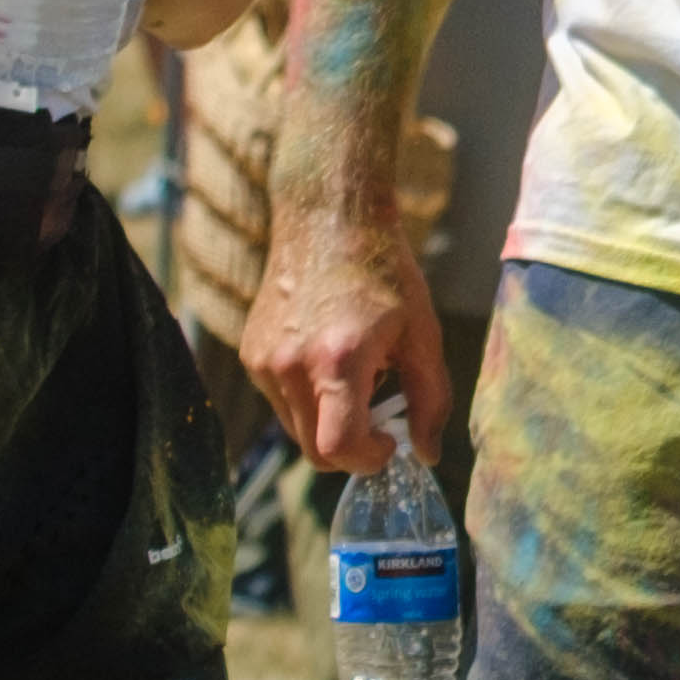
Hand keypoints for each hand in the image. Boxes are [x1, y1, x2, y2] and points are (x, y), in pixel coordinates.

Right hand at [242, 188, 457, 476]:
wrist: (326, 220)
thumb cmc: (384, 274)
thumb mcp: (422, 335)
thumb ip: (430, 400)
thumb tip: (425, 455)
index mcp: (336, 360)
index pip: (338, 449)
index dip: (368, 460)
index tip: (390, 441)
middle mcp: (289, 365)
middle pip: (314, 451)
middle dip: (351, 448)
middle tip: (380, 416)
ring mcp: (263, 361)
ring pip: (296, 430)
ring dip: (329, 422)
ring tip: (355, 375)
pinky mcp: (250, 354)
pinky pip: (281, 402)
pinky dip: (308, 398)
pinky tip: (328, 358)